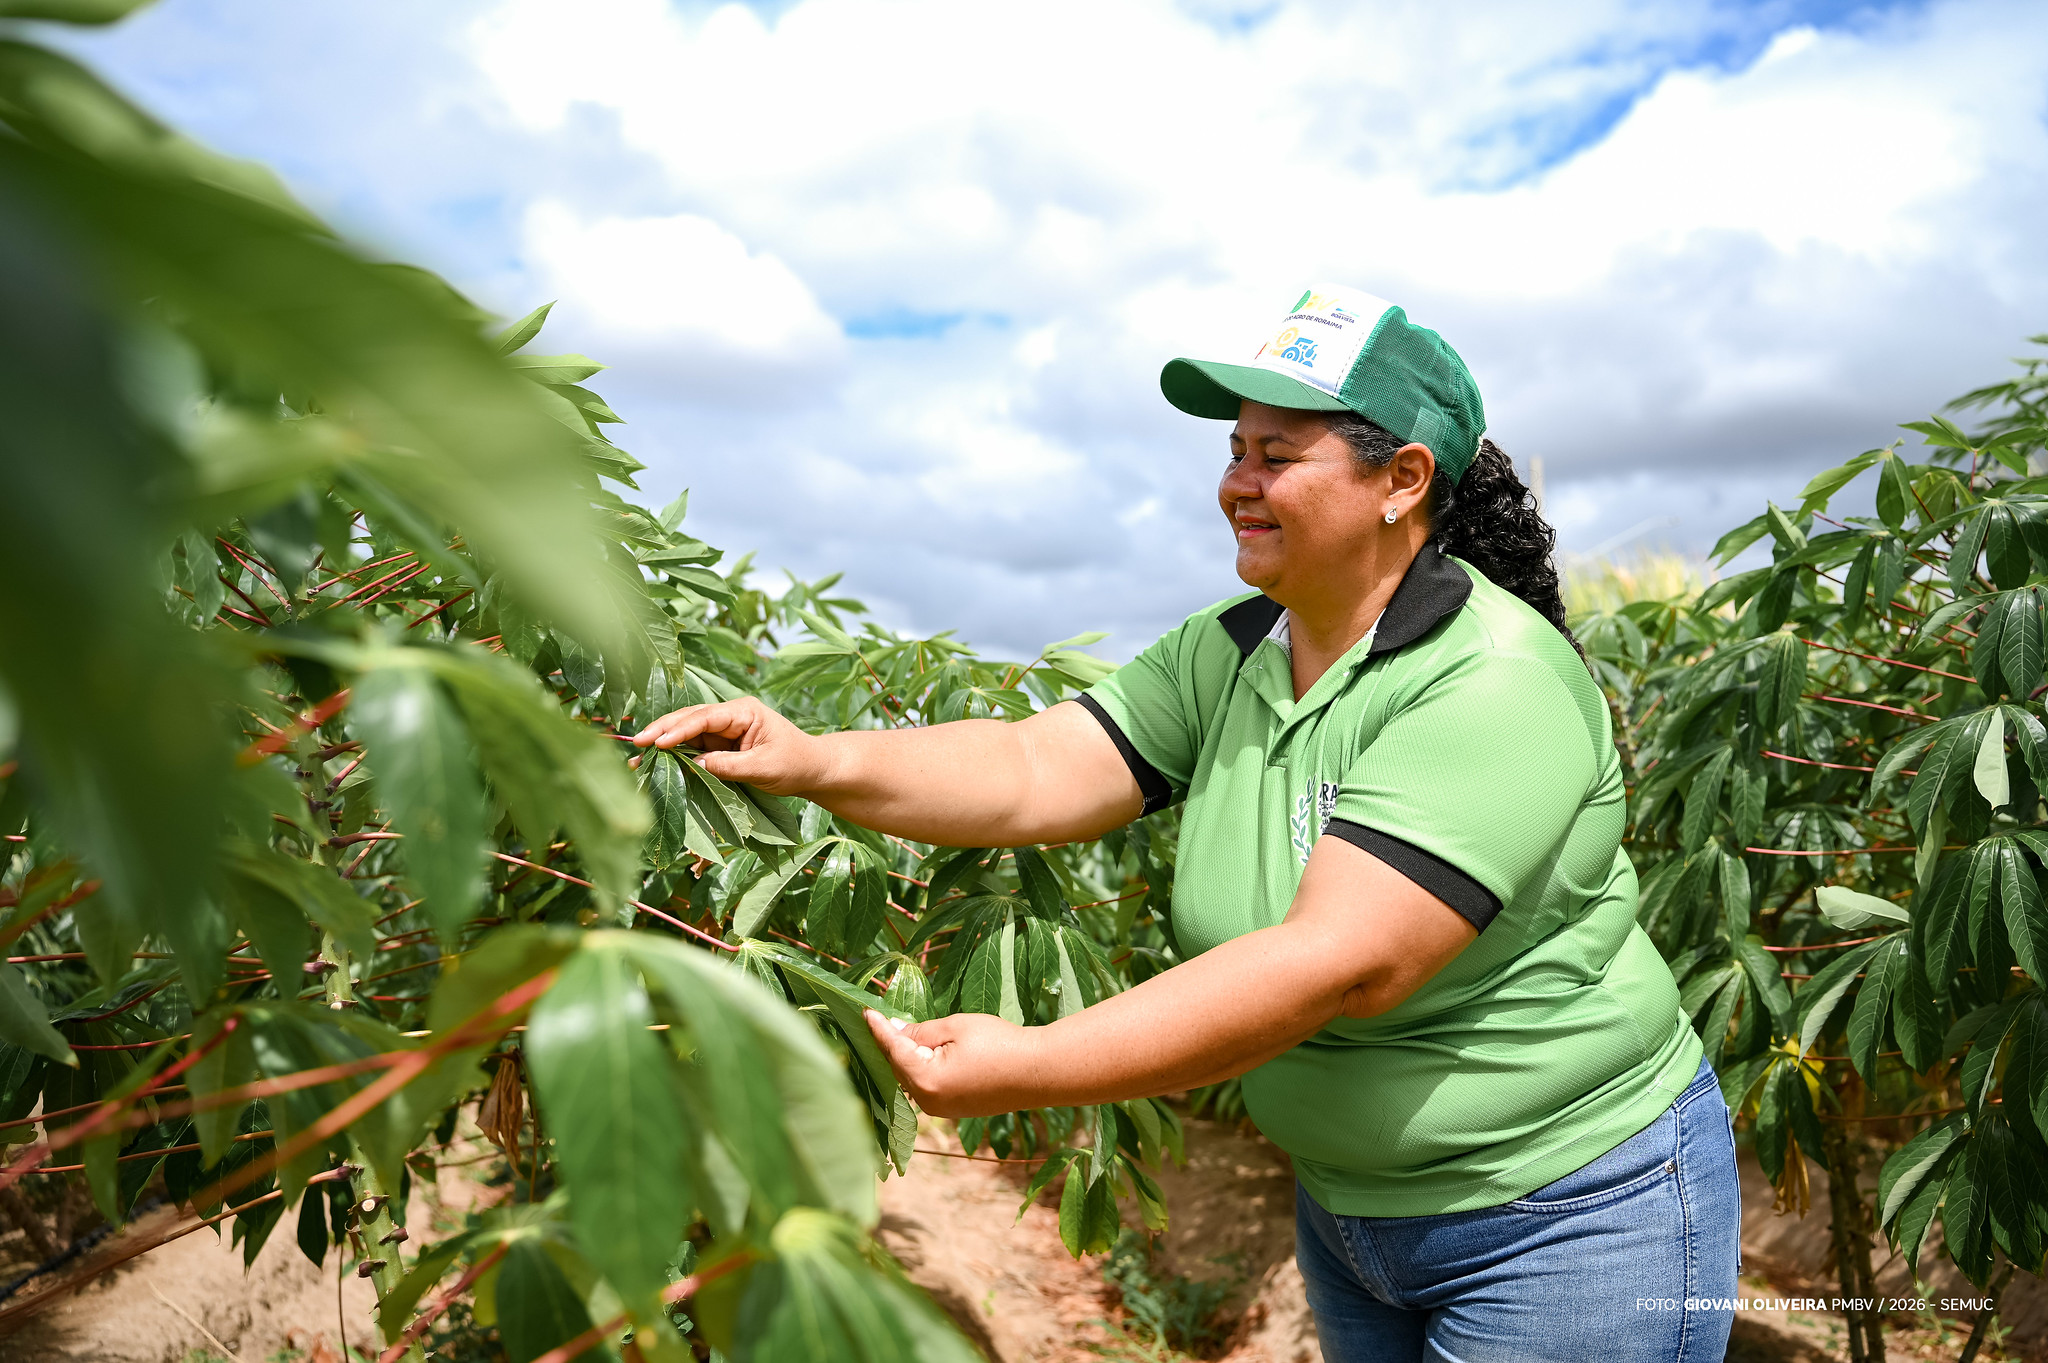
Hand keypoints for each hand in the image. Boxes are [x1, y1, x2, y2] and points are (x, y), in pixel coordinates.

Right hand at [631, 697, 827, 795]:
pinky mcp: (721, 746)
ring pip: (687, 734)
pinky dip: (676, 757)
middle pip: (689, 720)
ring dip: (664, 745)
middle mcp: (730, 716)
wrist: (814, 770)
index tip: (657, 742)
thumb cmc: (795, 764)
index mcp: (744, 711)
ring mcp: (724, 730)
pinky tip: (657, 764)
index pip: (705, 717)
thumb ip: (728, 766)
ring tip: (637, 757)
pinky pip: (694, 749)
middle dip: (662, 731)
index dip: (679, 729)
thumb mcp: (764, 767)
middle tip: (636, 745)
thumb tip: (694, 766)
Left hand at [862, 1008, 1042, 1118]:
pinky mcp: (955, 1110)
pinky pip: (928, 1088)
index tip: (866, 1012)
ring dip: (905, 1058)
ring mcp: (943, 1110)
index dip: (879, 1029)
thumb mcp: (956, 1027)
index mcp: (926, 1080)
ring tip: (898, 1033)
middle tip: (881, 1018)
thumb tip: (896, 1031)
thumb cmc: (999, 1043)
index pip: (893, 1049)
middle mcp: (929, 1102)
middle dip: (890, 1044)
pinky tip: (921, 1053)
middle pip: (898, 1068)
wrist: (1039, 1072)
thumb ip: (921, 1031)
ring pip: (912, 1079)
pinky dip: (921, 1070)